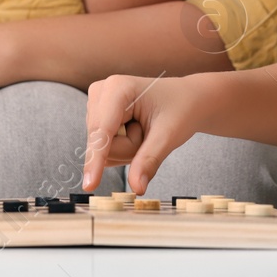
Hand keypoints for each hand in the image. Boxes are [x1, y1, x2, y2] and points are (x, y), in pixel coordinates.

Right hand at [81, 73, 208, 193]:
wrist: (186, 99)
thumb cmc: (180, 109)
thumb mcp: (169, 135)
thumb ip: (149, 161)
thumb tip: (136, 188)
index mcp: (116, 88)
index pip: (102, 132)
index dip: (95, 159)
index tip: (89, 185)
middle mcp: (100, 93)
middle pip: (102, 144)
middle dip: (129, 148)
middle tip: (150, 131)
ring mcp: (96, 105)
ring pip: (102, 150)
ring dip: (128, 149)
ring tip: (145, 129)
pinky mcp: (97, 117)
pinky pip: (103, 150)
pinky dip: (123, 148)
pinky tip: (135, 131)